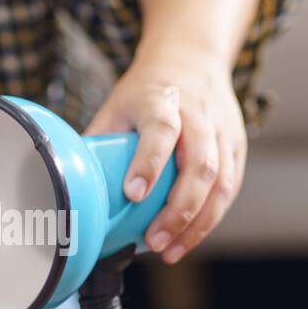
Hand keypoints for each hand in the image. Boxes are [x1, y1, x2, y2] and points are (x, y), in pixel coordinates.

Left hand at [85, 48, 247, 262]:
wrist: (192, 57)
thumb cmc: (147, 90)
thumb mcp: (116, 105)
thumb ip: (98, 143)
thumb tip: (71, 190)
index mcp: (162, 99)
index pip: (161, 130)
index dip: (149, 163)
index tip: (134, 194)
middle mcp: (198, 114)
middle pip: (199, 165)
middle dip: (178, 210)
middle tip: (153, 241)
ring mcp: (223, 130)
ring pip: (221, 183)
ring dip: (197, 224)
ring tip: (169, 251)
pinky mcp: (236, 146)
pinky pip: (230, 188)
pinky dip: (210, 218)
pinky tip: (188, 238)